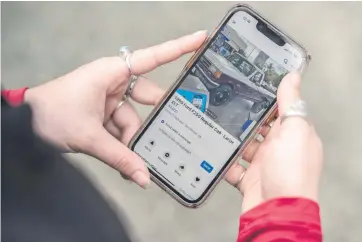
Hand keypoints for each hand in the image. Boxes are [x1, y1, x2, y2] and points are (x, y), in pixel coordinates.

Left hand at [24, 30, 206, 187]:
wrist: (23, 126)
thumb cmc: (49, 115)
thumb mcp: (89, 136)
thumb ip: (120, 157)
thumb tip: (144, 177)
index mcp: (111, 73)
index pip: (153, 58)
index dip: (179, 48)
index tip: (202, 38)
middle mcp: (113, 82)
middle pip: (147, 99)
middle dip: (151, 124)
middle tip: (169, 138)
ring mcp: (109, 98)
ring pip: (134, 121)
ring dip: (132, 143)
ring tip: (132, 165)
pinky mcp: (104, 113)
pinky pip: (123, 129)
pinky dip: (123, 146)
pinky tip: (125, 164)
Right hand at [225, 73, 322, 212]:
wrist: (277, 212)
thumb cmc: (292, 173)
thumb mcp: (293, 130)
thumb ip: (291, 103)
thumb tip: (294, 76)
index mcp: (295, 134)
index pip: (282, 110)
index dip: (269, 98)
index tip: (251, 84)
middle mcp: (281, 149)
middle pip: (260, 128)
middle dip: (245, 119)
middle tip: (228, 104)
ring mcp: (265, 165)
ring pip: (245, 147)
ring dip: (233, 141)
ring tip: (218, 127)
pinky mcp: (251, 179)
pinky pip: (234, 168)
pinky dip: (225, 163)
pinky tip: (216, 155)